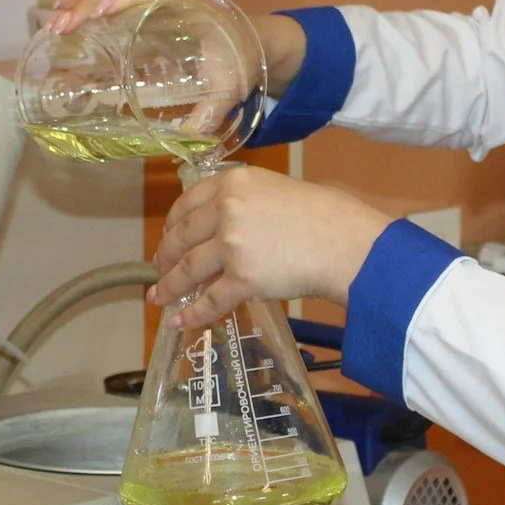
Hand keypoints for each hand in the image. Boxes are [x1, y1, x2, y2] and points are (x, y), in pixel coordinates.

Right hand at [45, 0, 309, 94]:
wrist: (251, 43)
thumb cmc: (238, 60)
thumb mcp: (227, 87)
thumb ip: (209, 114)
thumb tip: (183, 142)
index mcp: (186, 8)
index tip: (100, 12)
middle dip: (86, 4)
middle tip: (61, 28)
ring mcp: (150, 0)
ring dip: (79, 1)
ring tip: (53, 21)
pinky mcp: (141, 9)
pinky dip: (84, 0)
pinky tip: (62, 11)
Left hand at [151, 166, 390, 330]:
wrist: (346, 243)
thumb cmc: (322, 215)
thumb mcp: (274, 190)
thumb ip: (243, 202)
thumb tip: (220, 227)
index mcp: (232, 183)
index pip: (187, 203)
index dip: (172, 224)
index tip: (168, 236)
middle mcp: (226, 210)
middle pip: (182, 236)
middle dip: (166, 256)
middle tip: (159, 269)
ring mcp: (232, 245)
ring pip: (189, 270)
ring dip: (169, 286)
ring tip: (158, 297)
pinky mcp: (243, 279)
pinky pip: (210, 300)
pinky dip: (191, 314)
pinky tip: (178, 321)